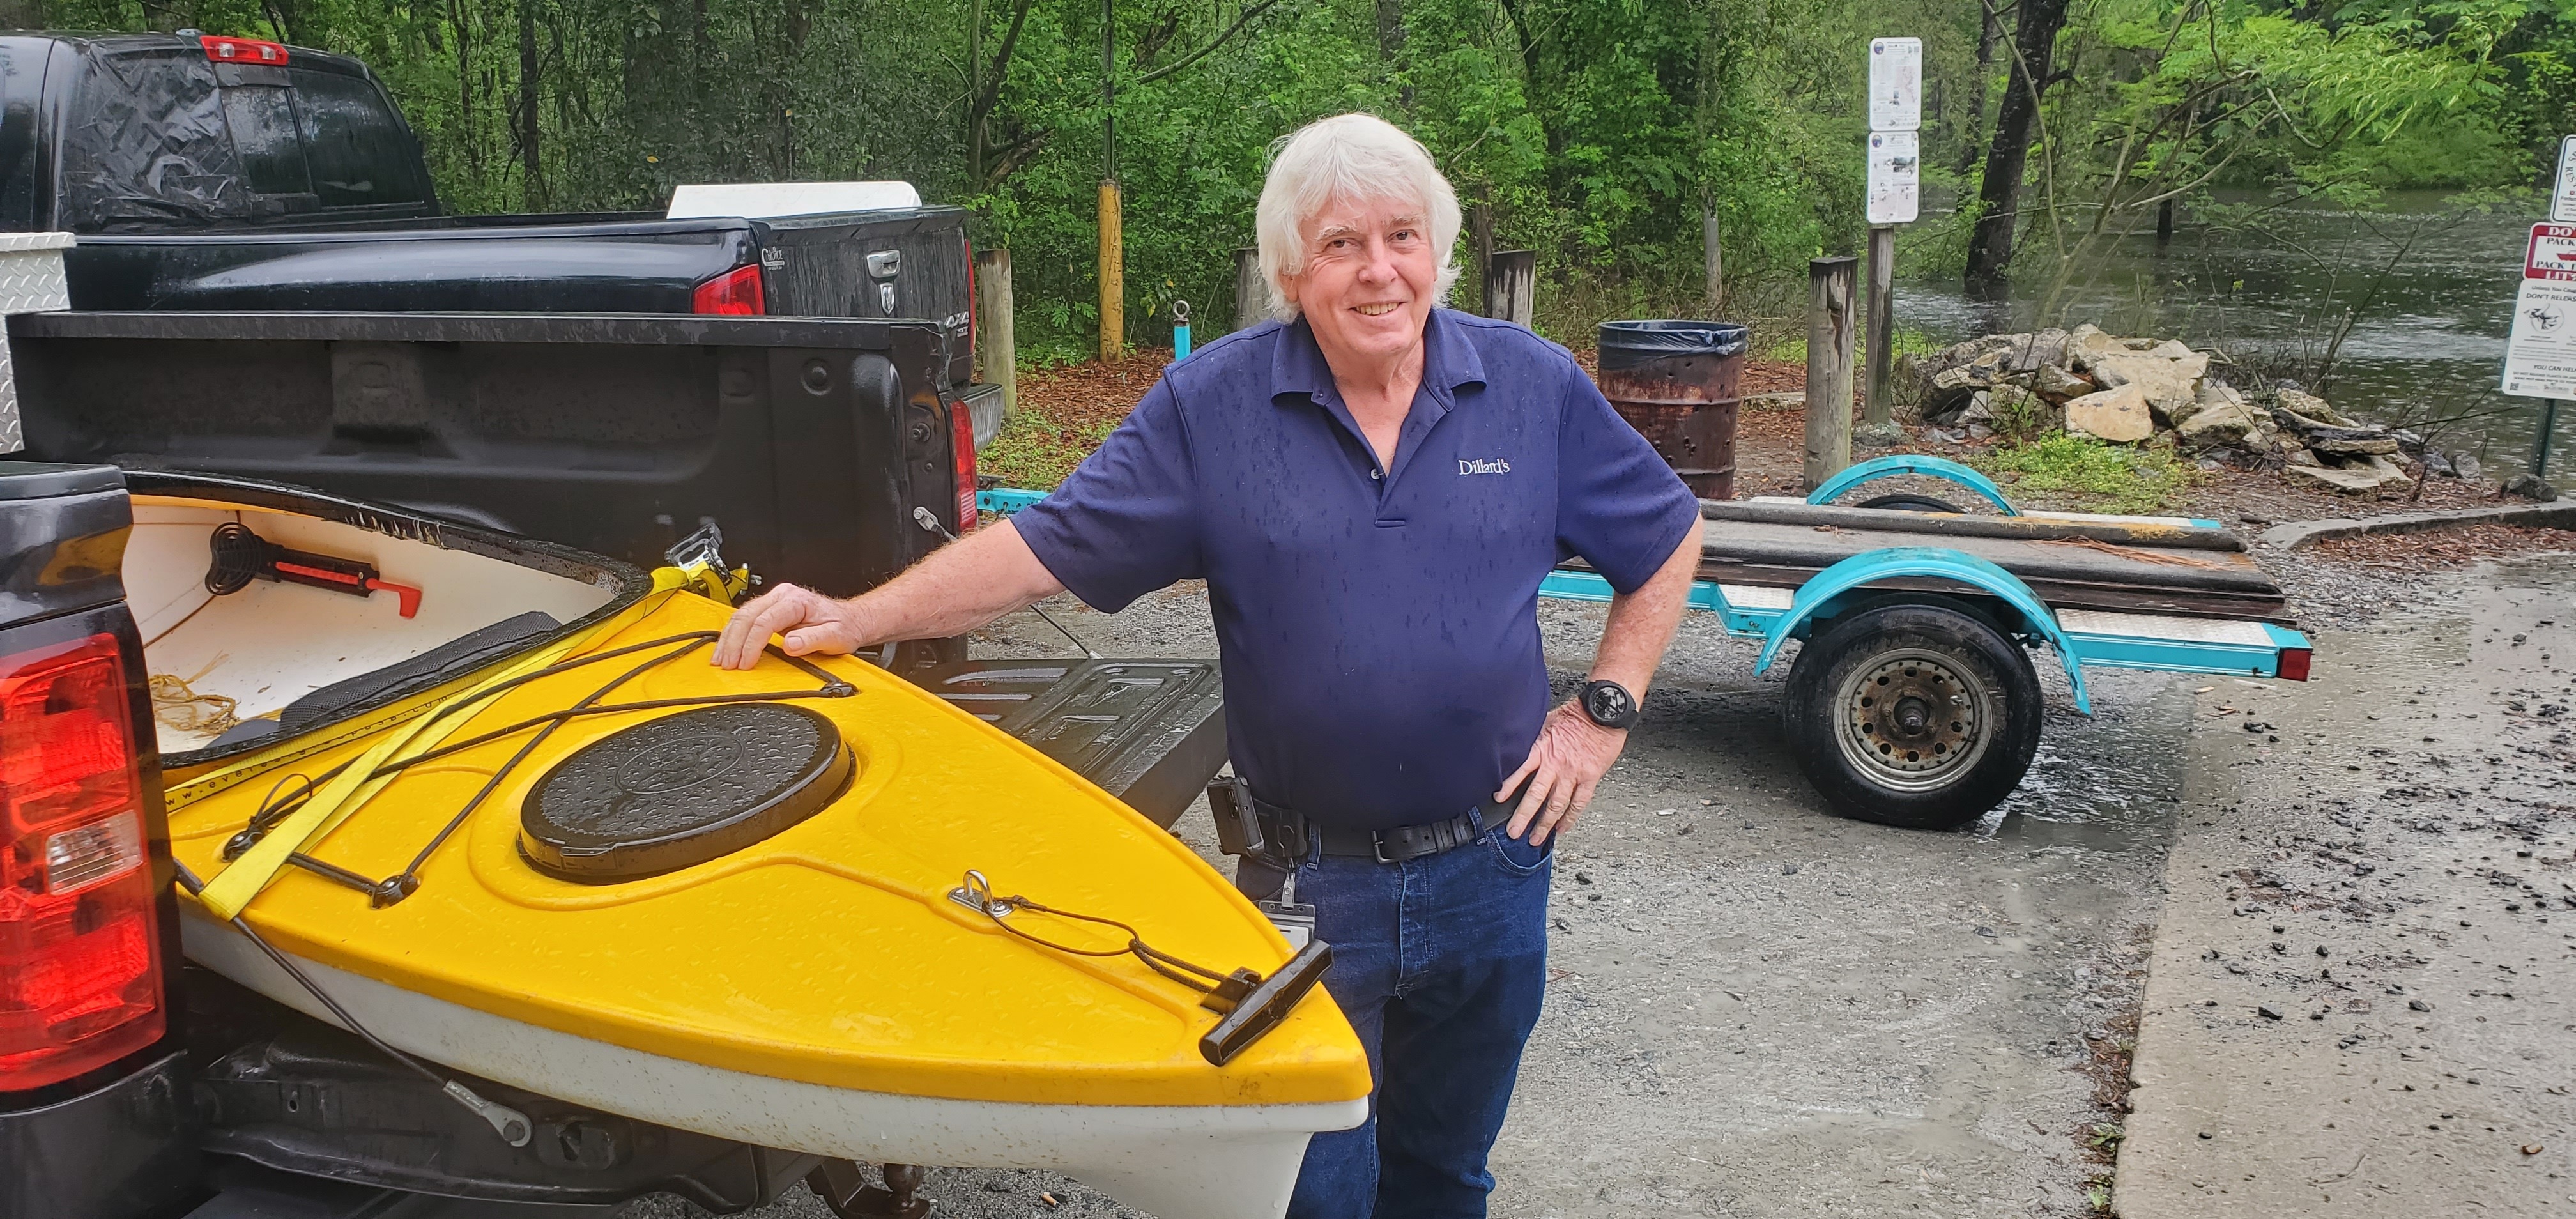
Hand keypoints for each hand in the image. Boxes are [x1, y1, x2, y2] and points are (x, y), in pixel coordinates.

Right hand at [710, 583, 867, 669]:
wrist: (850, 620)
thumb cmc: (843, 626)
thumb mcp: (835, 636)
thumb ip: (813, 640)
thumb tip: (790, 645)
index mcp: (795, 600)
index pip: (764, 621)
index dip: (752, 643)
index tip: (747, 662)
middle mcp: (781, 596)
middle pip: (747, 616)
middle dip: (734, 643)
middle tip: (728, 665)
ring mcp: (773, 602)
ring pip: (741, 616)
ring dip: (729, 639)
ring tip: (721, 660)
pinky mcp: (768, 611)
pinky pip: (744, 621)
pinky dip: (733, 636)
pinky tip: (727, 649)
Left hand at [1495, 700, 1627, 847]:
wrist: (1603, 712)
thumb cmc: (1577, 715)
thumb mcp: (1546, 722)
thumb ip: (1534, 740)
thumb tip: (1517, 748)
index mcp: (1542, 749)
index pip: (1520, 771)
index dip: (1508, 786)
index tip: (1498, 800)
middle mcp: (1556, 764)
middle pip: (1536, 795)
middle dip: (1523, 816)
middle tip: (1514, 831)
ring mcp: (1573, 774)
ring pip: (1556, 805)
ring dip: (1544, 824)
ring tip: (1536, 838)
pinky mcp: (1590, 778)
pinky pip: (1578, 803)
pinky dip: (1569, 819)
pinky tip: (1561, 829)